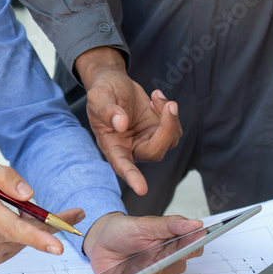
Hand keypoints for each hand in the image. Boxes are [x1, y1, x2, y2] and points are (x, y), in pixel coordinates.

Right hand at [0, 158, 84, 265]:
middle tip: (74, 214)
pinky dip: (20, 234)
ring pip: (25, 239)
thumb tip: (29, 194)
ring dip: (32, 226)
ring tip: (18, 211)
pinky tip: (8, 224)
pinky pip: (18, 246)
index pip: (14, 228)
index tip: (57, 246)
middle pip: (28, 233)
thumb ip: (6, 176)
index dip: (38, 237)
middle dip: (53, 224)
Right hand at [74, 47, 182, 195]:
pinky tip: (155, 98)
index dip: (132, 177)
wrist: (113, 84)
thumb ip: (107, 111)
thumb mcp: (98, 97)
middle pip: (155, 152)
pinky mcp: (159, 131)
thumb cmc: (102, 92)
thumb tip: (121, 124)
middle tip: (170, 104)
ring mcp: (147, 141)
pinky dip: (169, 111)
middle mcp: (131, 148)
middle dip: (167, 129)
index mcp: (113, 146)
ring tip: (155, 95)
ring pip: (169, 141)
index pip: (122, 165)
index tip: (142, 189)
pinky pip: (174, 128)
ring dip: (170, 117)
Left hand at [82, 212, 203, 273]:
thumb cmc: (121, 232)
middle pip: (177, 267)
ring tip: (132, 265)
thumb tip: (195, 224)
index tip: (186, 249)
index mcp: (173, 243)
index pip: (194, 248)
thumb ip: (170, 225)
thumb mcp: (144, 224)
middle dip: (162, 262)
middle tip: (146, 255)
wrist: (99, 245)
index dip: (191, 249)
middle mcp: (169, 261)